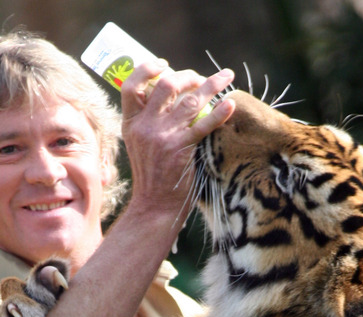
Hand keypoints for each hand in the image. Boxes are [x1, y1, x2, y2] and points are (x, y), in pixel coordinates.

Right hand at [120, 60, 234, 220]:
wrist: (155, 205)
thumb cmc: (152, 174)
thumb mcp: (140, 144)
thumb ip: (149, 120)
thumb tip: (172, 94)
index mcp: (130, 123)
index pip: (131, 86)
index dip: (147, 69)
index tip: (163, 64)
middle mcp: (144, 126)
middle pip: (165, 86)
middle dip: (188, 76)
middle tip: (201, 78)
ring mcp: (162, 137)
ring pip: (189, 100)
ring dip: (211, 85)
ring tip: (226, 77)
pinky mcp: (181, 149)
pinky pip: (204, 124)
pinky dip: (220, 112)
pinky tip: (231, 104)